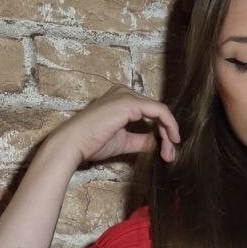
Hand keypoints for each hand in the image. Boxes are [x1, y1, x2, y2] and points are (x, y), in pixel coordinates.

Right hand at [46, 84, 180, 164]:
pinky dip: (169, 126)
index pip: (151, 113)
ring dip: (169, 133)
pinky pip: (160, 111)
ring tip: (169, 152)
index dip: (163, 132)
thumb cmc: (92, 142)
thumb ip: (142, 139)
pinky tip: (172, 140)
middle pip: (157, 112)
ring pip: (161, 112)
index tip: (167, 152)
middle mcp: (125, 92)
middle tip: (170, 155)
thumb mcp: (124, 141)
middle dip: (168, 134)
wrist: (74, 143)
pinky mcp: (130, 102)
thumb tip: (159, 143)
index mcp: (122, 100)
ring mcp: (127, 95)